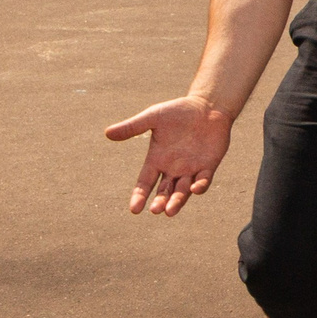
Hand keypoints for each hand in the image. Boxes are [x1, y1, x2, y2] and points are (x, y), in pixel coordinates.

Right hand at [105, 96, 233, 215]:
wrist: (206, 106)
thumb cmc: (178, 111)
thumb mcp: (153, 117)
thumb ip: (132, 127)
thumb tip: (107, 133)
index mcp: (157, 160)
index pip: (145, 182)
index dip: (139, 196)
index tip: (134, 209)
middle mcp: (173, 169)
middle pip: (164, 191)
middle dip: (160, 202)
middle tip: (156, 210)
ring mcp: (191, 169)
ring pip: (182, 191)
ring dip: (177, 201)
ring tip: (170, 211)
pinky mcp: (208, 166)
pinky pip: (203, 180)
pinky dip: (200, 186)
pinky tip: (195, 189)